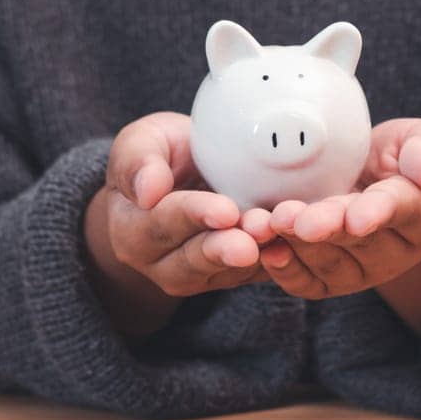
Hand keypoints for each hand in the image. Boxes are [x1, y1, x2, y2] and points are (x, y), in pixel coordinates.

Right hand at [87, 111, 271, 310]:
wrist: (183, 178)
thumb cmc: (160, 155)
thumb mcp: (141, 142)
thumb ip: (137, 161)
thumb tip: (147, 190)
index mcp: (130, 228)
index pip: (162, 223)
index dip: (194, 216)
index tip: (225, 210)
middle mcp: (158, 261)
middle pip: (191, 260)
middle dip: (223, 249)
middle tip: (250, 242)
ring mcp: (194, 275)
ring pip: (222, 273)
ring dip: (250, 257)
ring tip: (272, 239)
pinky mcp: (228, 277)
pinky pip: (250, 276)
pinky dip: (272, 262)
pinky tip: (290, 245)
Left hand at [238, 118, 420, 300]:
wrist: (379, 183)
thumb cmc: (406, 159)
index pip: (403, 211)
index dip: (378, 212)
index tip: (358, 218)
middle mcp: (395, 252)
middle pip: (358, 242)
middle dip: (325, 229)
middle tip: (296, 219)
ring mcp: (361, 269)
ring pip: (327, 263)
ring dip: (295, 245)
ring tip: (268, 223)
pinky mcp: (330, 279)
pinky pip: (307, 282)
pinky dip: (284, 269)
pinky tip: (265, 250)